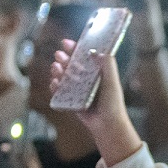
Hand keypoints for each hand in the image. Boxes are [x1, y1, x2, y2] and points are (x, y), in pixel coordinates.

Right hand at [50, 40, 141, 164]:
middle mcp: (87, 81)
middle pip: (72, 66)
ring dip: (58, 71)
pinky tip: (54, 82)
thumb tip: (98, 51)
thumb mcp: (112, 81)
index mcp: (97, 74)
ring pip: (64, 78)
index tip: (66, 42)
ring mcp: (78, 91)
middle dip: (64, 59)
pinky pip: (60, 93)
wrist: (107, 125)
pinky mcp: (71, 102)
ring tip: (56, 67)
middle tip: (59, 54)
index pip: (85, 58)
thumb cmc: (113, 103)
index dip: (75, 49)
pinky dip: (55, 87)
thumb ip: (108, 66)